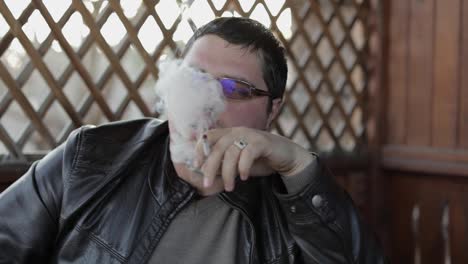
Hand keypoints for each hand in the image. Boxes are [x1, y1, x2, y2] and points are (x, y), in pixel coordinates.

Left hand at [194, 127, 313, 191]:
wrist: (286, 157)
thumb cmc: (259, 161)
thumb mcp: (236, 165)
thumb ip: (221, 168)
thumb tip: (203, 177)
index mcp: (228, 134)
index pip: (208, 136)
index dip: (200, 149)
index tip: (196, 165)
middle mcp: (237, 132)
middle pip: (217, 147)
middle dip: (210, 167)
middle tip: (207, 184)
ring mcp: (250, 135)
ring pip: (231, 153)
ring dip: (228, 173)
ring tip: (230, 187)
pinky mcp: (262, 142)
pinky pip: (248, 153)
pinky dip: (243, 167)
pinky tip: (244, 177)